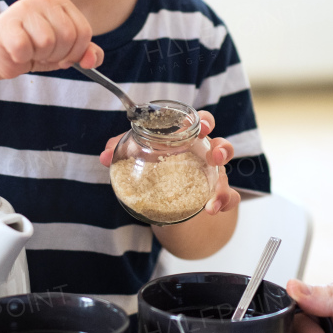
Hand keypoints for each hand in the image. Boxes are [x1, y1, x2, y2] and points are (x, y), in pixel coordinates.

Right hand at [0, 0, 103, 79]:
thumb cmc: (33, 50)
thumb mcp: (64, 53)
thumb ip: (85, 54)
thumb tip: (90, 62)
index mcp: (62, 3)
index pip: (84, 31)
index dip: (76, 52)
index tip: (64, 57)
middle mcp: (44, 0)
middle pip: (68, 36)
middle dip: (58, 55)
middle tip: (43, 53)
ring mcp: (24, 8)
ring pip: (46, 42)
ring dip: (39, 56)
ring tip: (29, 50)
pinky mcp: (6, 23)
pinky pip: (24, 47)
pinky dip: (21, 57)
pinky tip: (16, 51)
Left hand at [99, 110, 240, 215]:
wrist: (169, 196)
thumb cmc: (158, 165)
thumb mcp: (139, 156)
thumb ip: (121, 151)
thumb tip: (104, 157)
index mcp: (189, 138)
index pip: (201, 123)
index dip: (204, 121)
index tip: (201, 126)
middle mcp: (205, 154)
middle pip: (222, 144)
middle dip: (222, 148)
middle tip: (213, 155)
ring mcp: (213, 175)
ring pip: (226, 175)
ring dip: (223, 187)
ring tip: (213, 198)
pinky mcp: (216, 195)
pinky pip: (228, 199)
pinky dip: (223, 204)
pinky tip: (211, 210)